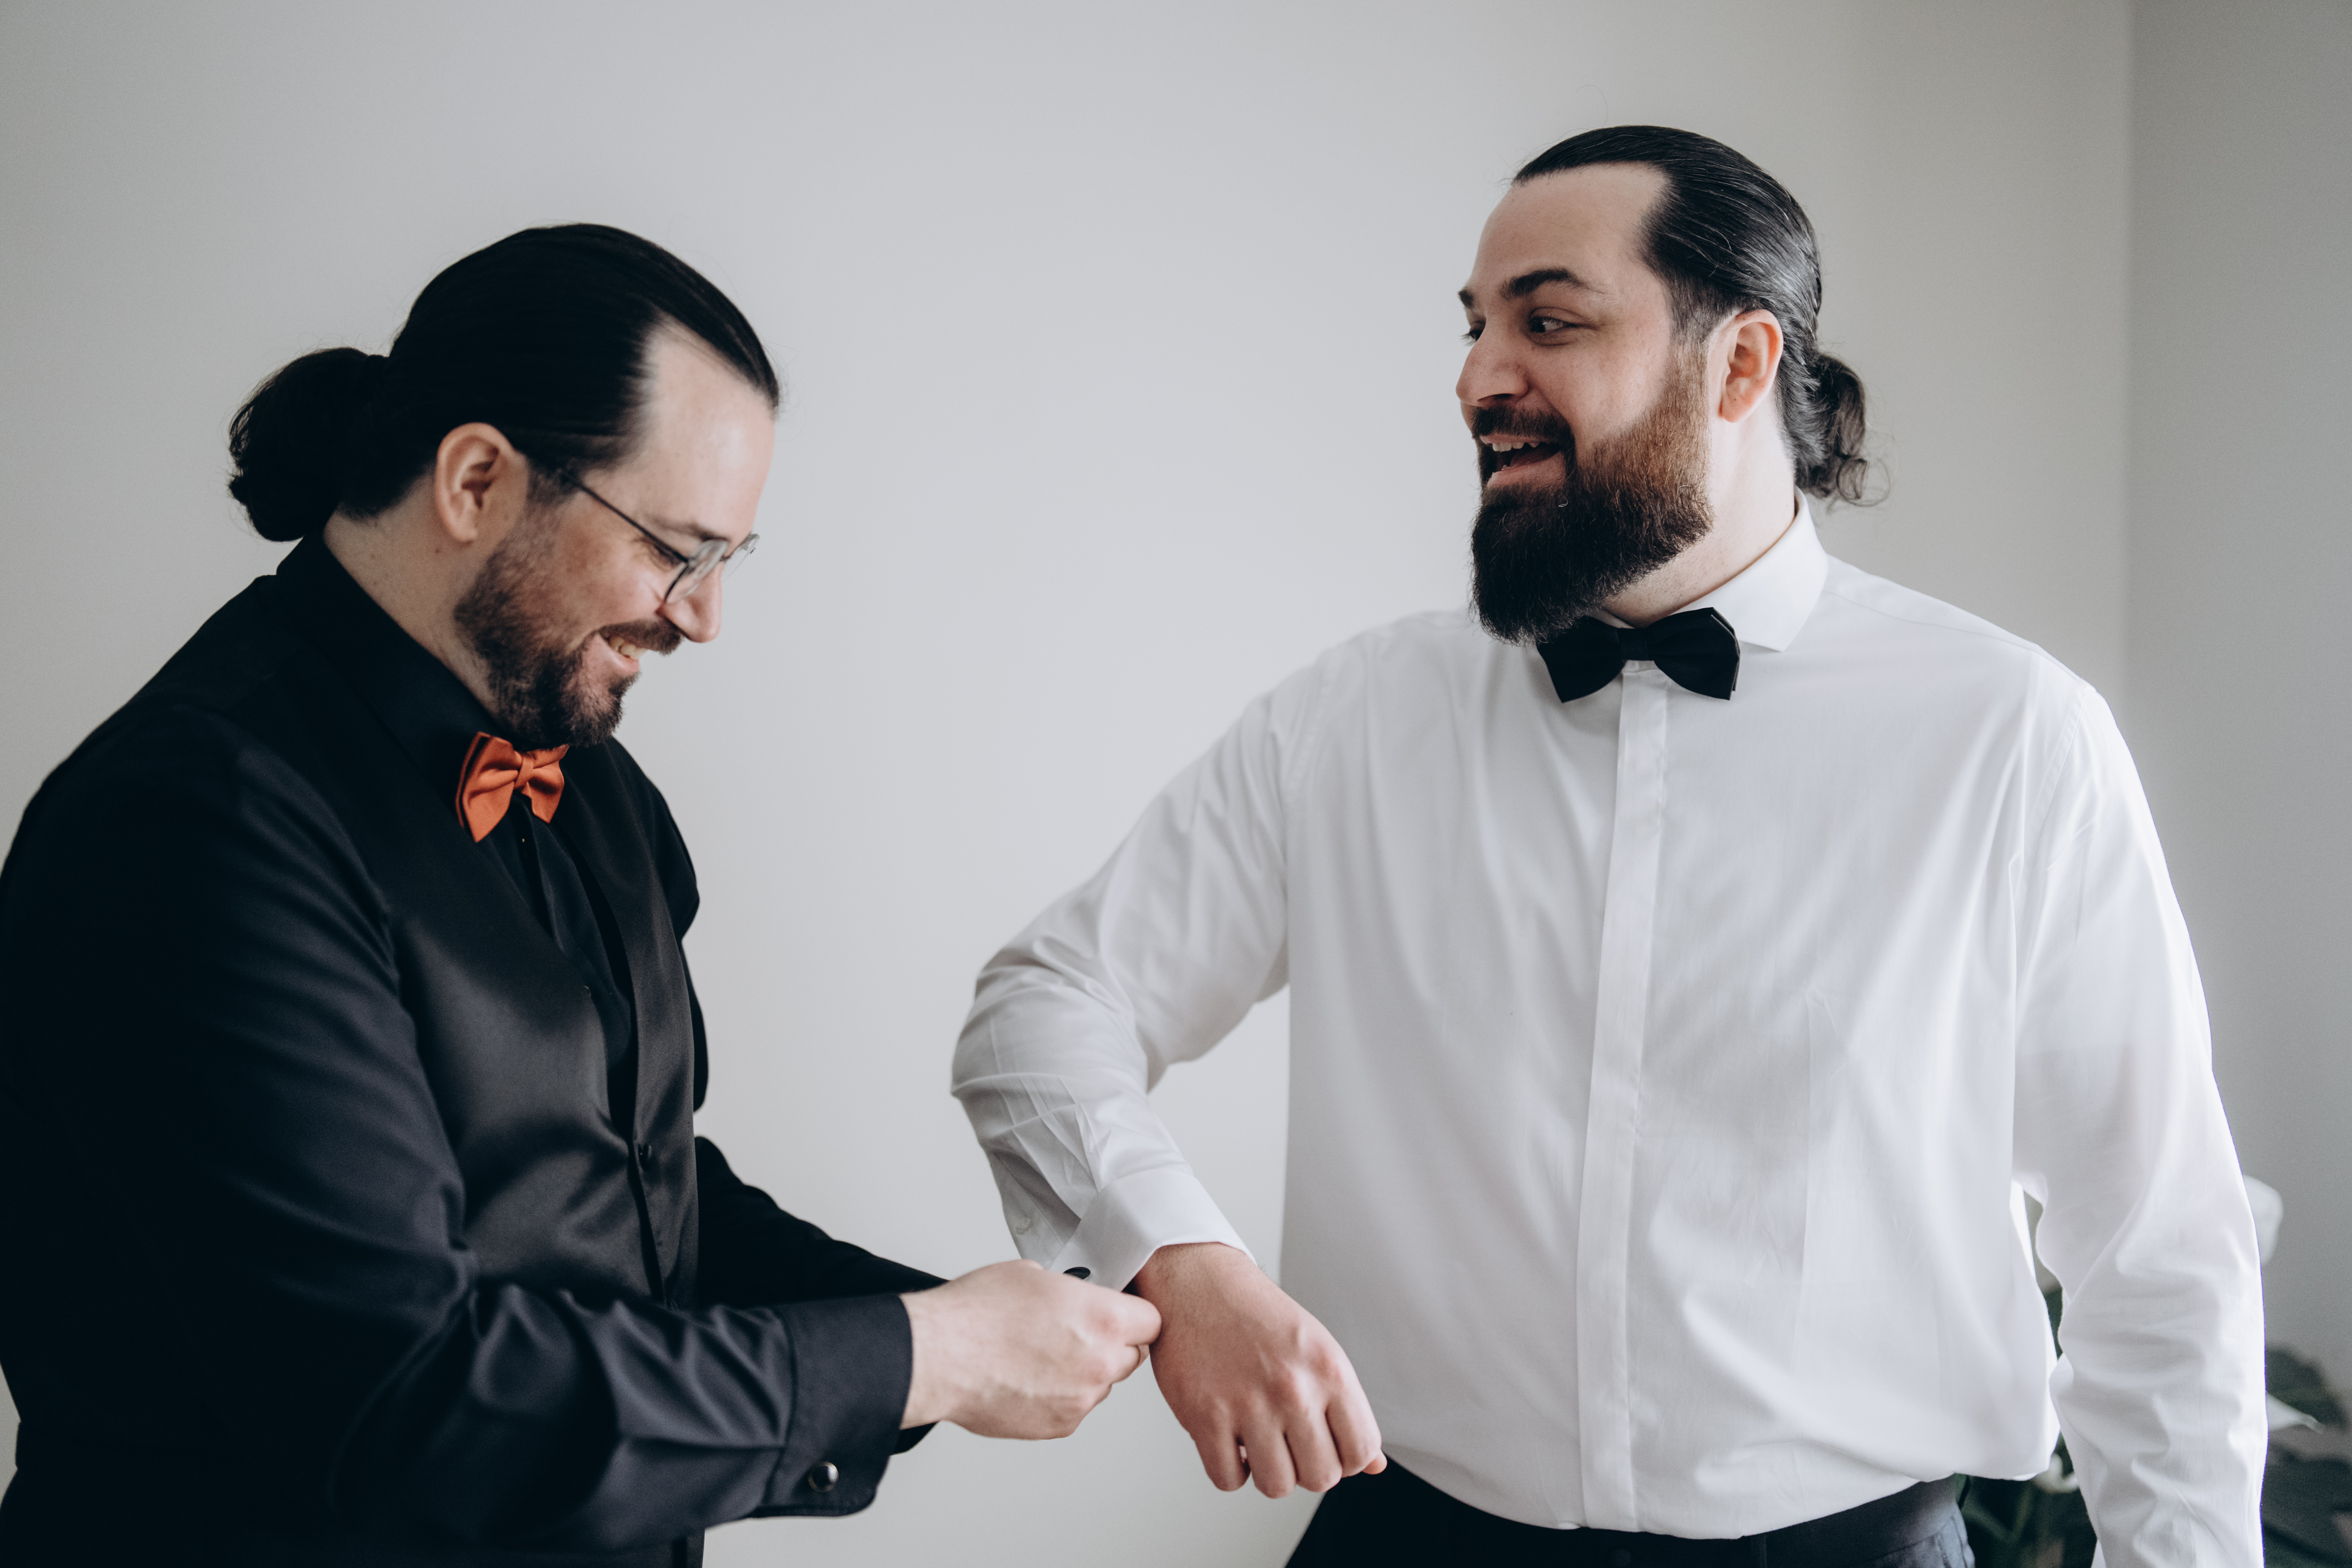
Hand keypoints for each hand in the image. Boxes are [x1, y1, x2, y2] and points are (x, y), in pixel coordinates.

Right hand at [900, 1260, 1161, 1437]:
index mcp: (1104, 1318)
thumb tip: (1079, 1301)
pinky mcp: (1059, 1425)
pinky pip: (1075, 1407)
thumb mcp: (1035, 1274)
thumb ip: (1074, 1293)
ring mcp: (1081, 1399)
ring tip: (1040, 1355)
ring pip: (1102, 1384)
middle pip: (1132, 1355)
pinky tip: (1028, 1377)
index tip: (1121, 1314)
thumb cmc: (978, 1312)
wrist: (939, 1356)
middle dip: (1112, 1344)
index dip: (1134, 1315)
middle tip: (1076, 1332)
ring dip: (1084, 1371)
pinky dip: (1060, 1396)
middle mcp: (1100, 1362)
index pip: (1151, 1321)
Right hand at [1132, 1242, 1384, 1496]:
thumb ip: (1346, 1407)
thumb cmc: (1257, 1316)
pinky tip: (1230, 1441)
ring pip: (1276, 1486)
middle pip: (1321, 1478)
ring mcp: (1247, 1404)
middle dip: (1307, 1469)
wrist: (1198, 1281)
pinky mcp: (1204, 1416)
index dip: (1347, 1461)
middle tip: (1290, 1444)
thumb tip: (1374, 1464)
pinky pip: (1228, 1479)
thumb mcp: (1317, 1349)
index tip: (1330, 1448)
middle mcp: (1293, 1388)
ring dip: (1268, 1472)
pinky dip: (1230, 1470)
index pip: (1361, 1451)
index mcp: (1328, 1369)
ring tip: (1259, 1443)